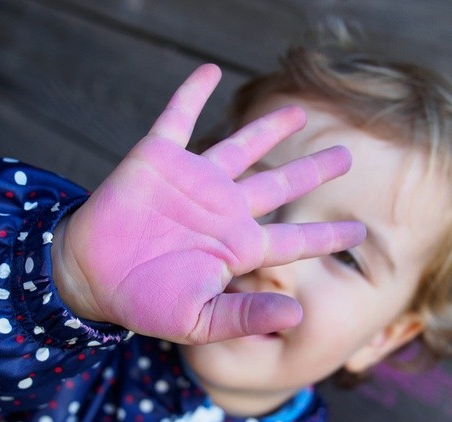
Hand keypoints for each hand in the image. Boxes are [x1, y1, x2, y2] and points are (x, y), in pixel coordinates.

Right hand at [53, 64, 364, 343]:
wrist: (91, 276)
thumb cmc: (144, 302)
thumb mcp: (198, 320)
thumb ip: (245, 316)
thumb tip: (298, 314)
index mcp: (238, 247)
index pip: (294, 239)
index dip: (327, 235)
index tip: (360, 232)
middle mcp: (224, 209)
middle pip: (280, 185)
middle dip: (314, 170)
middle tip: (347, 156)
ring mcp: (194, 181)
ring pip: (242, 146)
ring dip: (270, 128)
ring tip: (299, 112)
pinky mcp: (160, 158)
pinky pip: (179, 117)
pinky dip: (193, 93)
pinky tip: (210, 71)